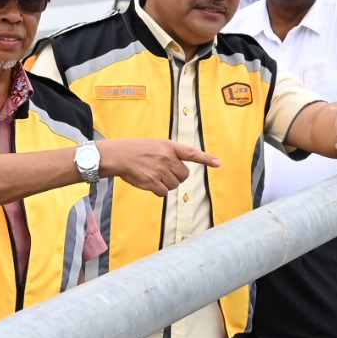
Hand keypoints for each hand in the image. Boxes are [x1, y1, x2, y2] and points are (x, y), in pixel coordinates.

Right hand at [97, 137, 219, 194]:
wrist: (118, 155)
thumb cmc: (136, 150)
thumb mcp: (156, 144)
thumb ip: (170, 154)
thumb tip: (181, 172)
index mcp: (169, 146)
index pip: (191, 153)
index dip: (206, 159)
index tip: (218, 163)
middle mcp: (167, 158)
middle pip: (184, 175)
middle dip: (177, 176)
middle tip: (164, 172)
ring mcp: (160, 170)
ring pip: (175, 185)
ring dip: (167, 184)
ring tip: (154, 175)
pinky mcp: (153, 182)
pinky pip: (164, 192)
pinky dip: (159, 190)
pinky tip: (150, 182)